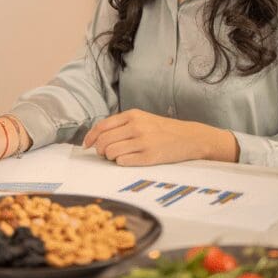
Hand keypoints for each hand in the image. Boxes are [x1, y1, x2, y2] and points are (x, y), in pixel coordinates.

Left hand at [82, 109, 236, 165]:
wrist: (189, 138)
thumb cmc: (163, 130)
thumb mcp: (143, 119)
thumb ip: (122, 124)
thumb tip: (98, 136)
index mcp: (133, 115)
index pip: (102, 126)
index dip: (91, 137)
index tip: (87, 145)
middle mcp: (137, 126)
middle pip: (104, 141)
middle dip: (100, 150)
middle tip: (105, 154)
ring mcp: (143, 142)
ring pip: (111, 152)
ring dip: (110, 157)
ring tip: (118, 157)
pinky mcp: (150, 156)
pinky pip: (124, 162)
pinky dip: (121, 162)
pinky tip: (128, 160)